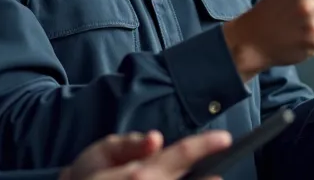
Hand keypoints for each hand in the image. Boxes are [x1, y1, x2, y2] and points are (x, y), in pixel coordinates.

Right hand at [60, 130, 233, 179]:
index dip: (205, 145)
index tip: (226, 138)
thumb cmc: (87, 176)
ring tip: (198, 178)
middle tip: (214, 175)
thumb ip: (129, 144)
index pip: (181, 155)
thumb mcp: (101, 151)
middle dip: (206, 179)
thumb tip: (155, 139)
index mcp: (141, 174)